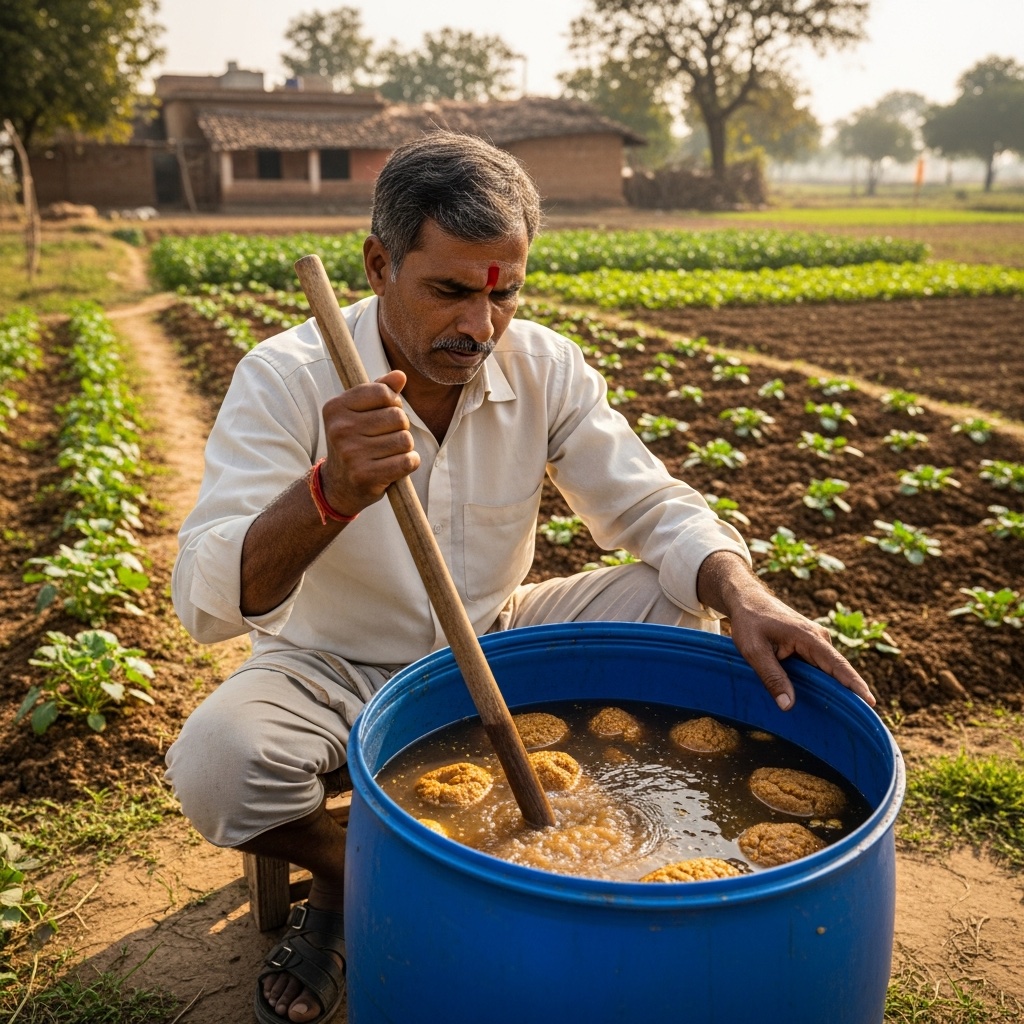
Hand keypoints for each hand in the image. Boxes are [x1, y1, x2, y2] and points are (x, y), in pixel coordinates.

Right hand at [319, 369, 420, 515]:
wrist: (339, 485)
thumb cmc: (355, 442)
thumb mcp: (359, 412)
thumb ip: (379, 391)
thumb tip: (400, 376)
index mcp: (336, 407)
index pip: (383, 392)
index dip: (393, 403)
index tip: (385, 413)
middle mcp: (340, 429)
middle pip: (398, 416)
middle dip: (400, 427)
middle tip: (386, 438)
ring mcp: (351, 453)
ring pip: (405, 439)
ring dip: (405, 447)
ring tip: (388, 453)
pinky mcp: (365, 475)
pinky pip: (407, 461)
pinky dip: (410, 463)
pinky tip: (396, 465)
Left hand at [697, 551, 875, 710]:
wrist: (747, 600)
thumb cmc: (750, 622)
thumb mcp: (754, 650)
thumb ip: (771, 676)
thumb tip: (788, 705)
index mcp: (809, 637)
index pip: (837, 664)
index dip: (854, 684)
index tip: (870, 702)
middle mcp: (819, 639)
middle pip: (837, 670)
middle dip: (849, 693)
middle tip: (858, 720)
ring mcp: (816, 641)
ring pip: (828, 670)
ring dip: (833, 689)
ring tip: (843, 716)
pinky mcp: (810, 645)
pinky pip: (820, 667)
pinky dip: (821, 681)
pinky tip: (820, 700)